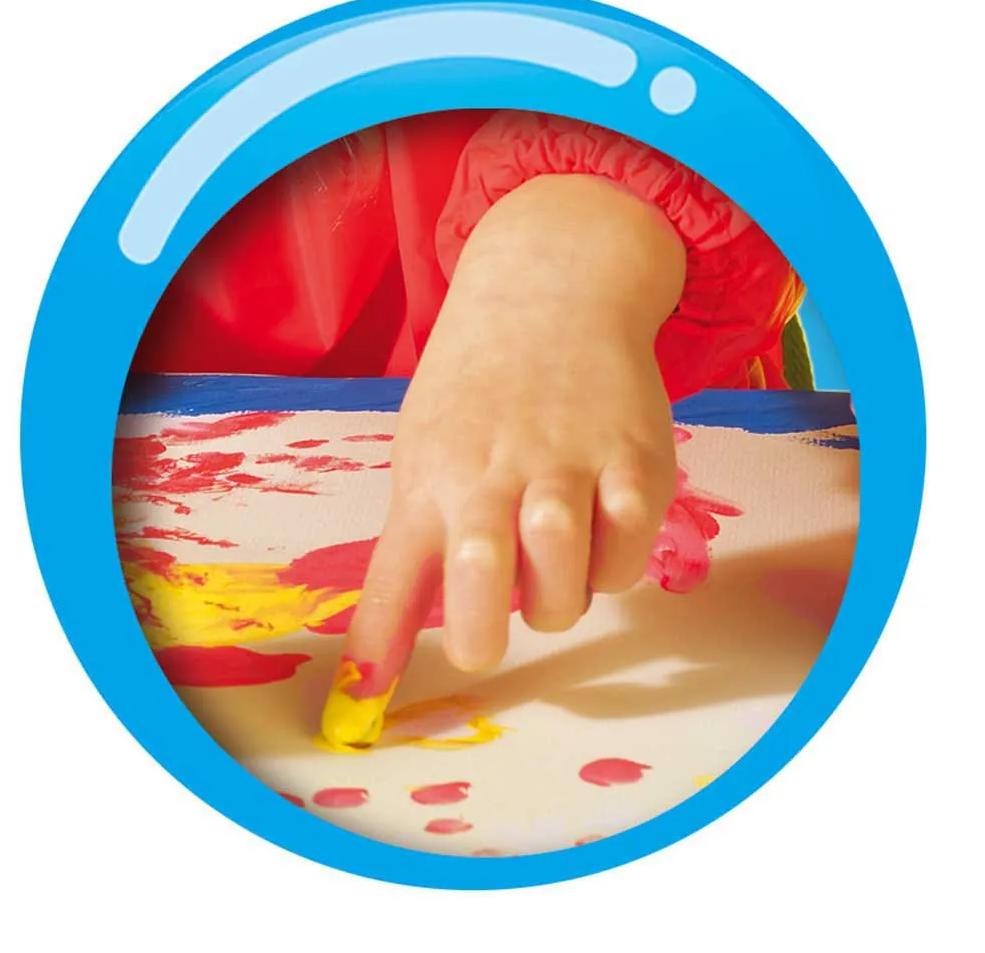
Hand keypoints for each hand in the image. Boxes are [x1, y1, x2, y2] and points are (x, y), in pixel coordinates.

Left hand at [320, 174, 685, 747]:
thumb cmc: (480, 383)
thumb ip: (426, 525)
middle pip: (478, 582)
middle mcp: (489, 476)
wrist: (550, 287)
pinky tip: (606, 532)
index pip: (393, 578)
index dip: (377, 649)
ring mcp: (563, 466)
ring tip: (556, 570)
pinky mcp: (632, 457)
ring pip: (561, 578)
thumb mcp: (427, 443)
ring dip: (558, 601)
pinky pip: (630, 548)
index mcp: (429, 480)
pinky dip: (618, 564)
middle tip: (484, 636)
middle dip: (478, 637)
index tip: (359, 705)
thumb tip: (420, 613)